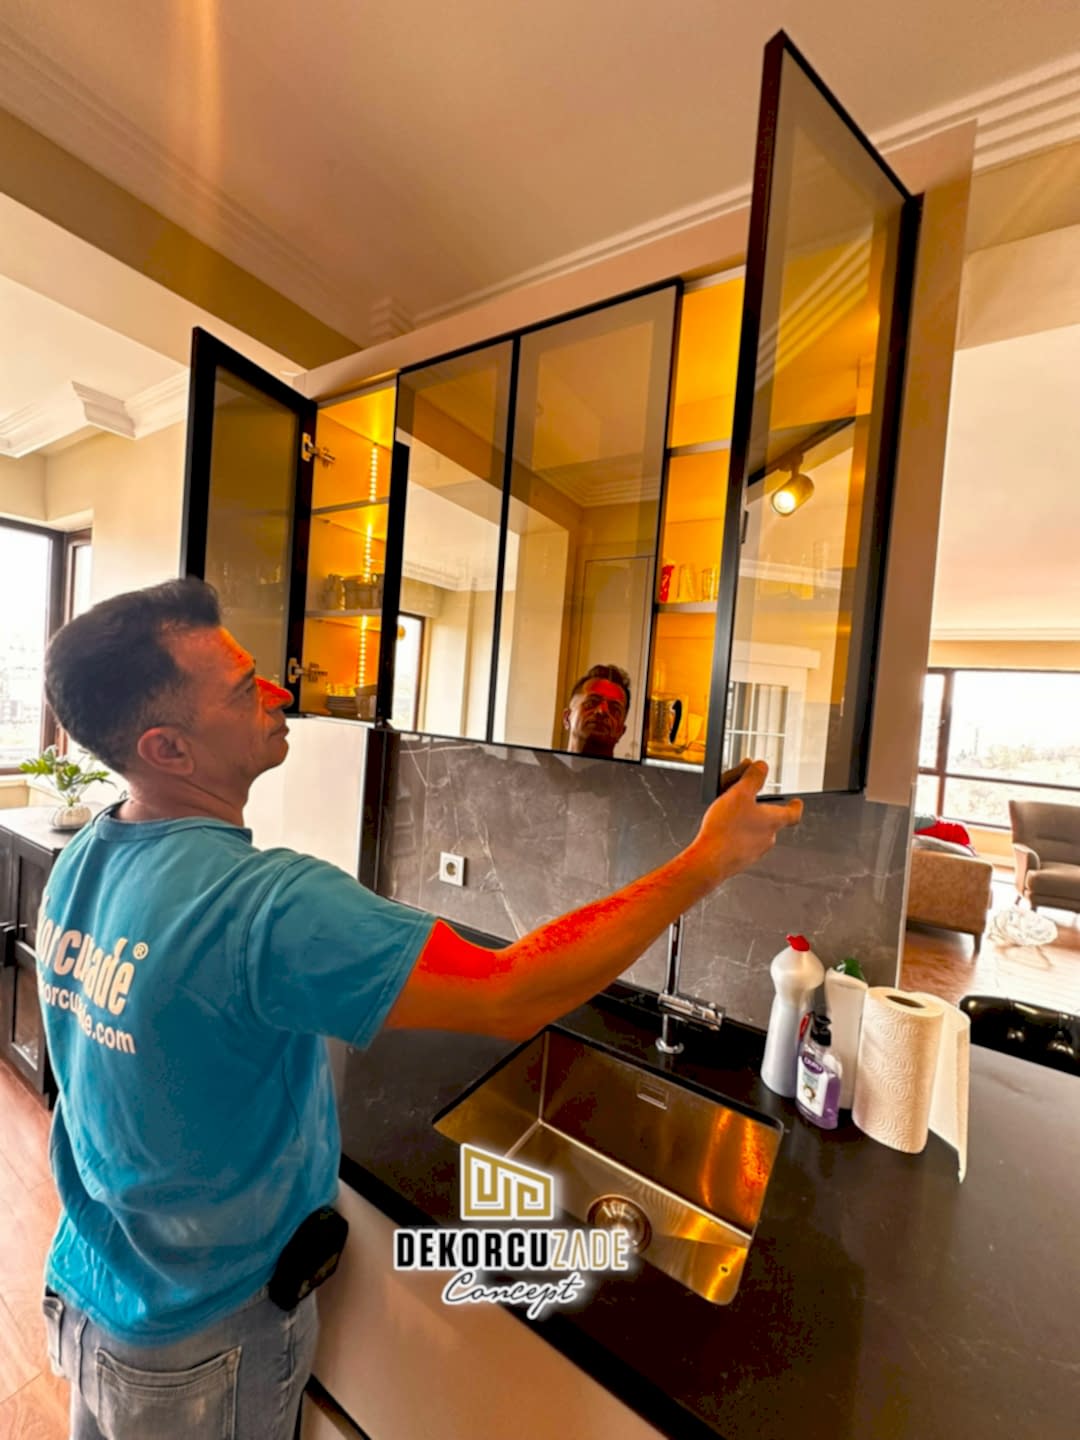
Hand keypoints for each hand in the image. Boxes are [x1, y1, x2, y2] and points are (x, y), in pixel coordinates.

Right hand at [690, 760, 802, 887]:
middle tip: (747, 799)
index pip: (793, 813)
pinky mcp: (739, 860)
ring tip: (727, 813)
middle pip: (770, 820)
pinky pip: (740, 842)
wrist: (709, 860)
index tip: (796, 802)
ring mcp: (754, 851)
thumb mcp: (739, 793)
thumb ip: (753, 778)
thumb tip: (761, 767)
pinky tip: (719, 828)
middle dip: (759, 808)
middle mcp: (767, 838)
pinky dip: (733, 834)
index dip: (795, 806)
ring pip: (754, 831)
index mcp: (773, 821)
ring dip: (745, 821)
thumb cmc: (726, 830)